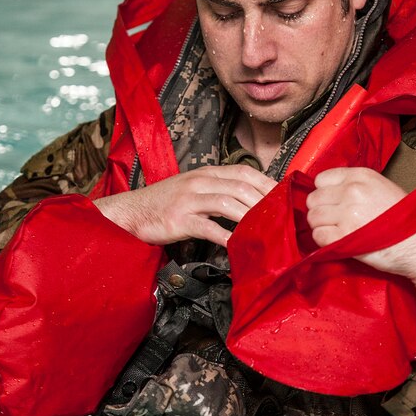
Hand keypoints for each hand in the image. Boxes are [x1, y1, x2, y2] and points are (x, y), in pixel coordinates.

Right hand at [96, 165, 274, 246]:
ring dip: (250, 216)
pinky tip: (239, 244)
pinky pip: (209, 227)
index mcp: (205, 173)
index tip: (284, 196)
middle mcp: (199, 182)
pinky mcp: (180, 220)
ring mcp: (189, 200)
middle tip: (283, 216)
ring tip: (267, 229)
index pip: (244, 171)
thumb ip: (219, 189)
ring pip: (228, 203)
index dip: (267, 182)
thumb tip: (250, 199)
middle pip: (241, 186)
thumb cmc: (165, 203)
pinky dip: (227, 236)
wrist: (131, 212)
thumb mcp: (193, 188)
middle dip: (265, 201)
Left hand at [306, 167, 415, 346]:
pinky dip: (325, 241)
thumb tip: (329, 194)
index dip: (324, 193)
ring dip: (321, 226)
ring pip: (313, 218)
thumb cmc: (405, 219)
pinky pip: (318, 236)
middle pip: (313, 199)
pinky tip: (339, 242)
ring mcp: (347, 214)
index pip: (320, 179)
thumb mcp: (381, 188)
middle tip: (334, 221)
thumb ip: (355, 187)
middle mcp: (352, 191)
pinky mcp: (345, 237)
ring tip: (337, 232)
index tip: (332, 203)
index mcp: (361, 176)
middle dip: (320, 211)